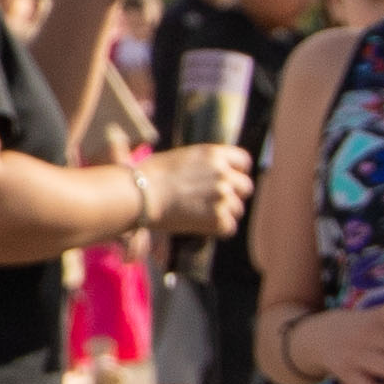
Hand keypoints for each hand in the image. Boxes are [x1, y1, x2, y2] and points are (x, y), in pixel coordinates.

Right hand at [134, 144, 255, 241]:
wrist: (137, 195)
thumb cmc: (147, 176)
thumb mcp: (180, 158)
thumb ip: (203, 166)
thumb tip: (209, 177)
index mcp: (214, 154)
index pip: (244, 162)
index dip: (237, 172)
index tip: (227, 180)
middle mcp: (223, 173)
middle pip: (245, 187)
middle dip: (233, 195)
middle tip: (213, 202)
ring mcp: (223, 196)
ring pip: (237, 209)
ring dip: (223, 214)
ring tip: (199, 215)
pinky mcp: (218, 218)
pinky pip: (228, 228)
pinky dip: (215, 230)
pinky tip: (198, 226)